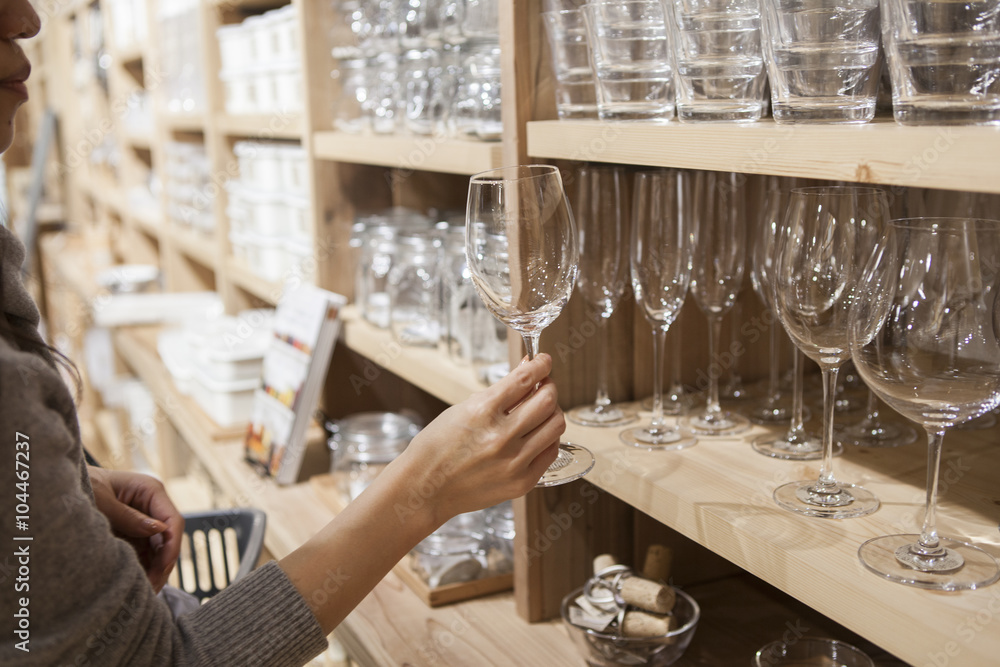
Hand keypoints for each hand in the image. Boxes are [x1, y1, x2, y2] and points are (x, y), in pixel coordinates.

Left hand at [87, 466, 183, 592]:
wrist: (60, 487)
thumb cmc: (82, 485)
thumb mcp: (102, 501)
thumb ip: (129, 517)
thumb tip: (160, 529)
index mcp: (150, 491)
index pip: (172, 520)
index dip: (171, 546)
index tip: (162, 568)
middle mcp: (152, 505)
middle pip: (168, 538)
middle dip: (163, 564)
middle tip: (151, 588)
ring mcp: (144, 519)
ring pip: (159, 549)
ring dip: (154, 569)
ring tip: (144, 591)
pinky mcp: (134, 532)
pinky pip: (145, 553)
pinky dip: (143, 568)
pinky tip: (137, 582)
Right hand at [394, 353, 563, 524]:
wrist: (425, 489)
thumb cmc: (437, 447)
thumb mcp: (462, 409)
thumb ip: (499, 391)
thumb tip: (527, 369)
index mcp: (482, 411)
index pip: (526, 378)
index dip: (541, 364)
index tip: (543, 361)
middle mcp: (501, 436)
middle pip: (548, 400)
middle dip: (548, 386)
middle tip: (542, 386)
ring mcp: (514, 461)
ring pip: (556, 424)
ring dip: (552, 411)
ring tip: (539, 412)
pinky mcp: (522, 481)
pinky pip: (551, 450)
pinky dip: (548, 437)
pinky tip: (536, 434)